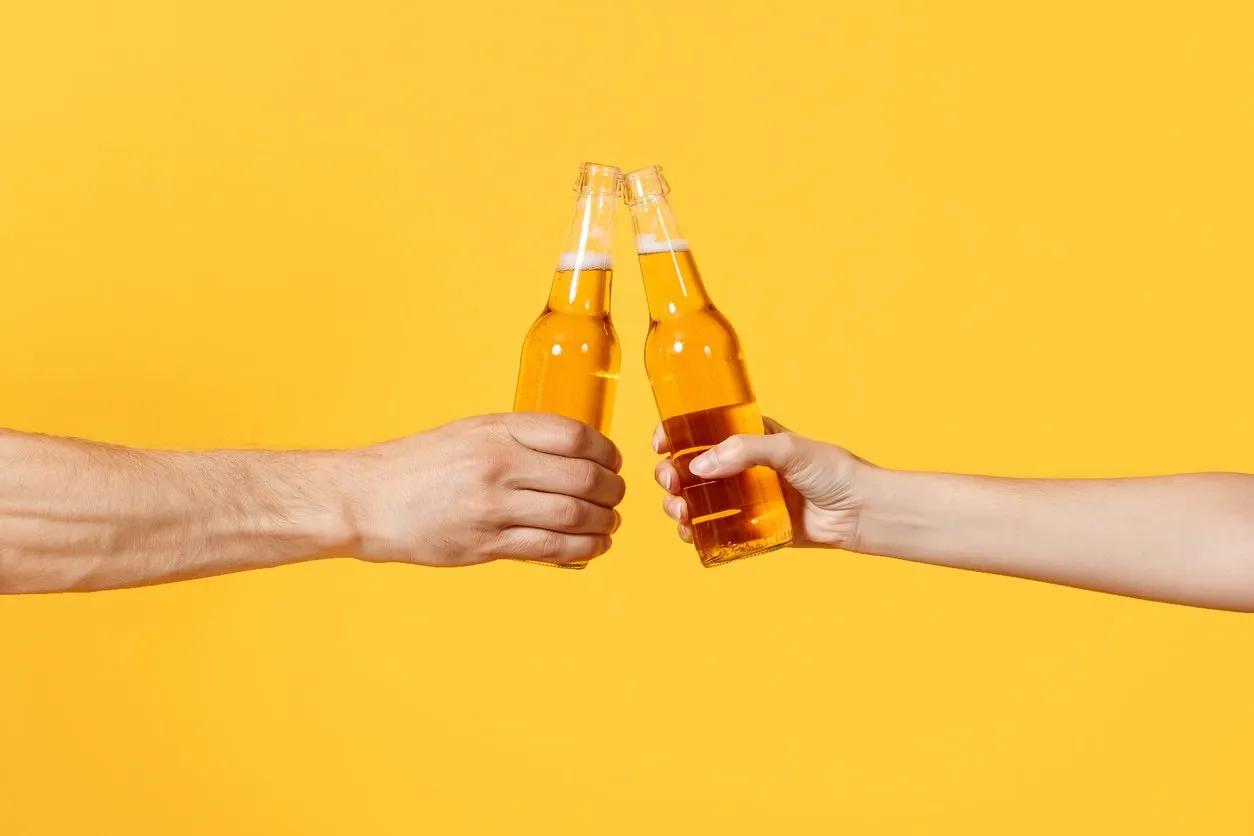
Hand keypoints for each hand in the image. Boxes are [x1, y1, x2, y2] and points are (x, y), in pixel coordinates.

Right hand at [342, 413, 625, 566]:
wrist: (366, 499)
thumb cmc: (420, 465)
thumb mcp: (470, 432)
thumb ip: (518, 439)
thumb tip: (574, 452)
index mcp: (496, 431)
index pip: (574, 436)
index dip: (605, 451)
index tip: (613, 462)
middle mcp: (498, 466)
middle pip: (582, 478)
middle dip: (612, 490)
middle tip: (617, 495)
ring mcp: (492, 507)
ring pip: (573, 516)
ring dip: (604, 522)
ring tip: (610, 523)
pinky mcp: (485, 544)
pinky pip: (550, 548)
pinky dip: (584, 548)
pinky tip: (595, 546)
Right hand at [652, 417, 867, 549]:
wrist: (861, 512)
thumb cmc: (833, 472)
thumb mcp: (788, 448)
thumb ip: (744, 451)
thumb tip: (698, 466)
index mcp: (750, 437)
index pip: (703, 430)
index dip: (676, 434)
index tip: (660, 442)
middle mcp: (743, 467)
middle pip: (691, 468)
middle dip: (670, 475)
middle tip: (671, 483)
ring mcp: (745, 498)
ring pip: (697, 500)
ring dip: (678, 504)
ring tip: (679, 510)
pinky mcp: (752, 528)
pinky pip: (715, 530)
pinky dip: (696, 531)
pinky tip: (690, 531)